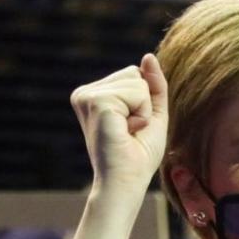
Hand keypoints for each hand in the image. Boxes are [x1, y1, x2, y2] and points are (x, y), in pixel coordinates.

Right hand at [70, 53, 167, 200]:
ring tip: (127, 132)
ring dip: (143, 110)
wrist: (125, 183)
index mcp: (94, 95)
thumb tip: (148, 56)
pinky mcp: (96, 102)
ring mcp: (88, 95)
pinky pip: (138, 92)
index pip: (134, 74)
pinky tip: (126, 132)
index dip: (144, 102)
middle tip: (130, 132)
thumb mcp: (152, 114)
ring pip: (137, 81)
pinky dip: (141, 114)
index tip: (131, 128)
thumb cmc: (138, 156)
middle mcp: (85, 92)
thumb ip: (153, 85)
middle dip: (144, 104)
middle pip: (135, 73)